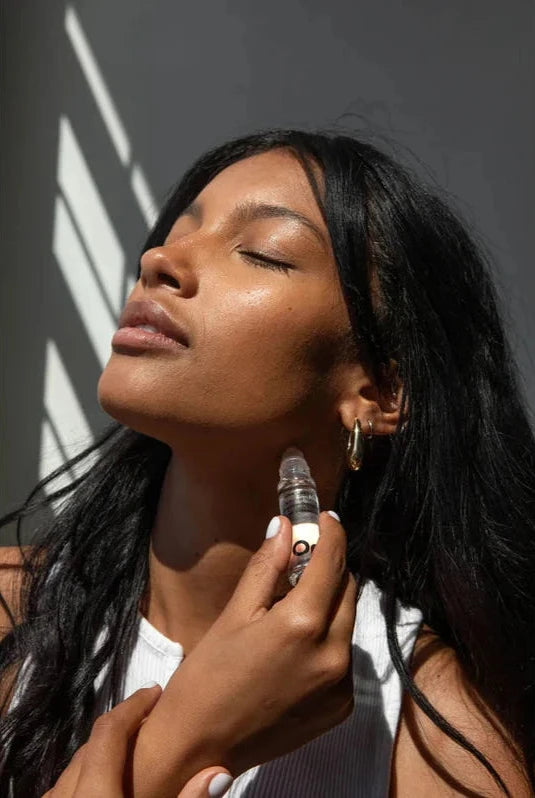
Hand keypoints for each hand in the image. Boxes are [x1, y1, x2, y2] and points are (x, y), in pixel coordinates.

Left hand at [42, 683, 232, 797]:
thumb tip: (219, 771)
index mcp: (95, 792)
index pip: (110, 730)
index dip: (135, 705)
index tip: (157, 691)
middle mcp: (66, 792)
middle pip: (91, 742)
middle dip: (122, 722)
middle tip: (151, 714)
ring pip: (74, 763)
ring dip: (102, 748)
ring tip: (132, 744)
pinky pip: (65, 784)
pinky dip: (85, 772)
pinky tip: (104, 780)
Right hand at [131, 511, 357, 796]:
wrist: (201, 746)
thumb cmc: (208, 674)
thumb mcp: (234, 614)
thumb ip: (267, 568)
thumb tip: (285, 526)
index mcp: (303, 624)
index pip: (332, 562)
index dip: (331, 533)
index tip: (325, 518)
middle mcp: (333, 654)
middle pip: (347, 590)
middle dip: (329, 569)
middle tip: (301, 562)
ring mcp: (341, 685)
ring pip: (347, 623)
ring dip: (328, 605)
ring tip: (289, 610)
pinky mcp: (341, 707)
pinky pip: (344, 657)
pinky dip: (327, 641)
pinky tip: (294, 649)